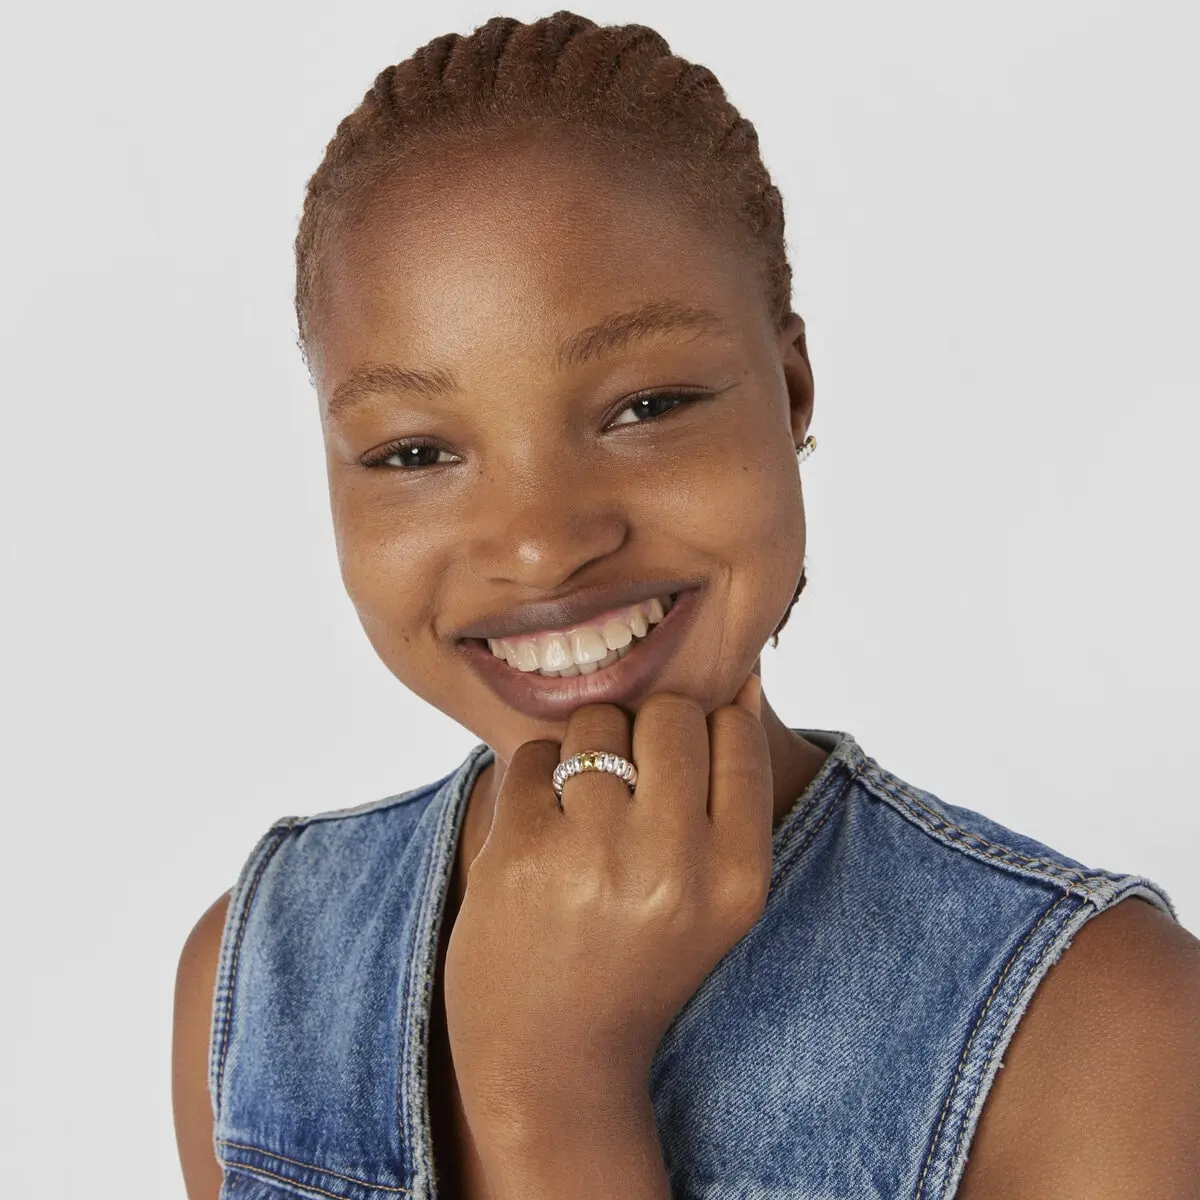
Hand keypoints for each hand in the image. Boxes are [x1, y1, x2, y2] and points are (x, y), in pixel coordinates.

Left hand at [442, 671, 771, 1145]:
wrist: (552, 1060)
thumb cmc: (639, 966)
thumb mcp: (716, 900)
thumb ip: (734, 797)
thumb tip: (744, 683)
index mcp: (735, 879)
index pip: (735, 734)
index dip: (704, 734)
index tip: (680, 769)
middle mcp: (673, 865)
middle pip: (670, 714)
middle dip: (647, 733)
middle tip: (628, 785)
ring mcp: (594, 857)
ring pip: (598, 721)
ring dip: (587, 751)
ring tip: (583, 814)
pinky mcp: (521, 852)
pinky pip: (534, 756)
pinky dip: (536, 782)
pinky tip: (541, 835)